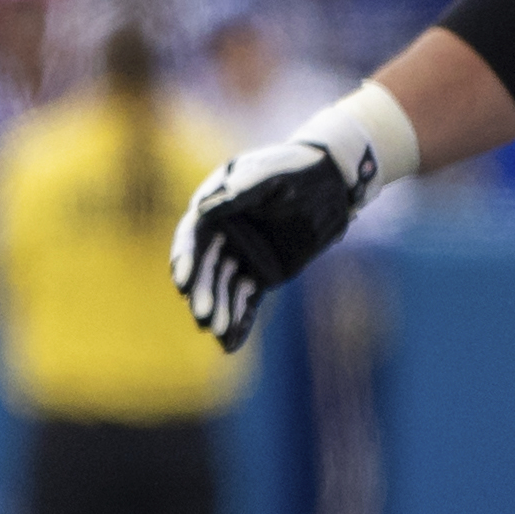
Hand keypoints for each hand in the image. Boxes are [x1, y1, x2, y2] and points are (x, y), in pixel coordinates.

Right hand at [170, 139, 359, 352]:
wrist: (331, 181)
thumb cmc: (297, 168)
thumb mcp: (272, 172)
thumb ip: (243, 187)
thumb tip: (206, 207)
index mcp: (214, 208)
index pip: (193, 237)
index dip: (186, 259)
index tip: (183, 281)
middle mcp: (221, 235)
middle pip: (206, 269)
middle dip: (203, 293)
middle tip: (203, 317)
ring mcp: (241, 256)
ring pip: (225, 289)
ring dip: (219, 311)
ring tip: (216, 333)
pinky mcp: (262, 274)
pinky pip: (247, 300)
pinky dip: (239, 321)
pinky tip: (230, 344)